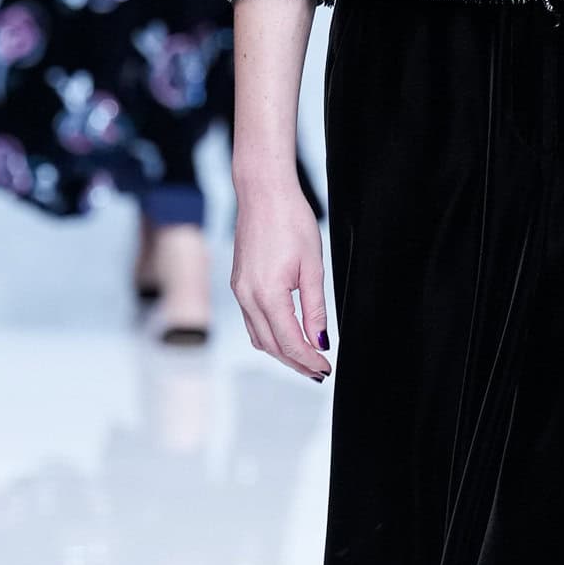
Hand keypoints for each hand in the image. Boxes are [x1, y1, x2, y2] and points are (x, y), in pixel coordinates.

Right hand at [230, 184, 331, 380]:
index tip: (325, 369)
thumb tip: (321, 340)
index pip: (290, 342)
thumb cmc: (290, 220)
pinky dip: (269, 334)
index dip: (309, 360)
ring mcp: (239, 291)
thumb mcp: (313, 267)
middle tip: (319, 371)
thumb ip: (316, 308)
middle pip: (272, 346)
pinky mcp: (238, 284)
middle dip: (296, 362)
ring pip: (258, 337)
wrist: (263, 193)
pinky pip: (251, 321)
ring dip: (282, 351)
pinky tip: (285, 335)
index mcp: (267, 293)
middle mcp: (247, 296)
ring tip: (306, 358)